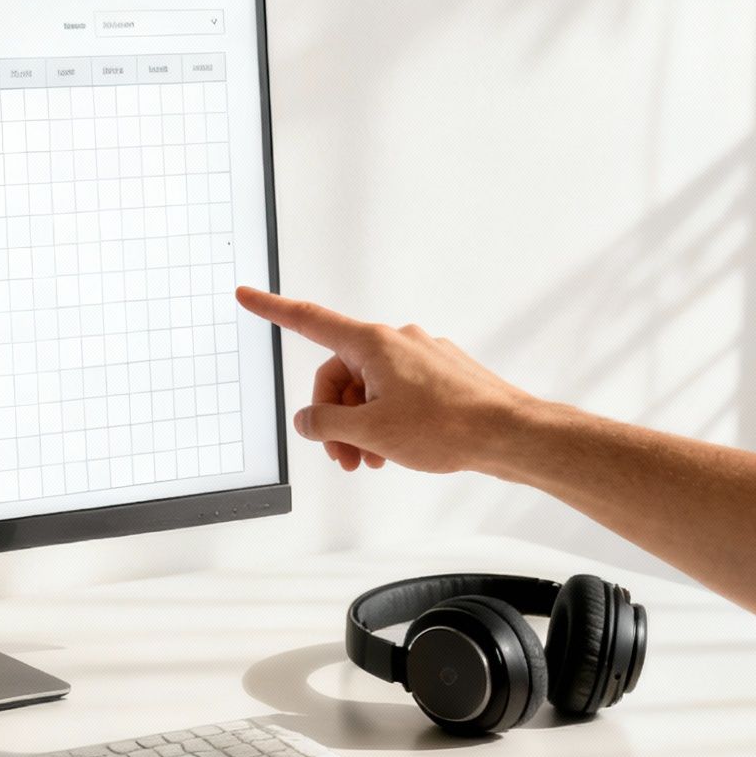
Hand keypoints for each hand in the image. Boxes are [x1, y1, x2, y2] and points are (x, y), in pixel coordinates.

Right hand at [235, 287, 540, 474]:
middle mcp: (396, 341)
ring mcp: (421, 356)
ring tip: (370, 461)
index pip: (310, 321)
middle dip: (334, 417)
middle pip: (340, 375)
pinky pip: (397, 393)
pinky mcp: (440, 374)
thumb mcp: (370, 433)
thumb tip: (308, 421)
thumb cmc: (448, 427)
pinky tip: (395, 451)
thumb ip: (326, 425)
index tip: (246, 295)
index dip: (272, 309)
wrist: (509, 434)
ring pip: (369, 389)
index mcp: (372, 344)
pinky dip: (387, 420)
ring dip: (361, 426)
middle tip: (342, 458)